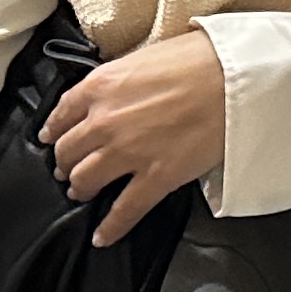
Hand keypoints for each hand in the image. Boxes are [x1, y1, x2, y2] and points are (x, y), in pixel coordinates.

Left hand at [44, 27, 225, 247]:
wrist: (238, 78)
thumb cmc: (203, 59)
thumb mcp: (146, 55)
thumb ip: (120, 77)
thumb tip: (118, 89)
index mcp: (101, 86)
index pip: (62, 113)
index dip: (54, 130)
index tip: (52, 138)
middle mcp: (104, 121)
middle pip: (68, 151)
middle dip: (65, 162)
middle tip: (68, 168)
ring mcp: (128, 152)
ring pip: (86, 180)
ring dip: (80, 188)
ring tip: (82, 192)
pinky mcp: (156, 177)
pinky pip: (125, 210)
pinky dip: (110, 227)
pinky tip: (102, 236)